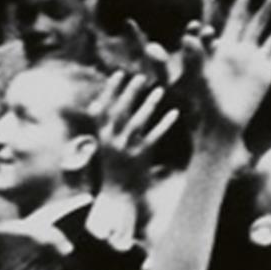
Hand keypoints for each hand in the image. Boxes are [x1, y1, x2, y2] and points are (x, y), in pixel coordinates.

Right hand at [91, 61, 182, 188]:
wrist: (117, 196)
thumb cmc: (112, 165)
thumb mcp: (103, 144)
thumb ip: (102, 124)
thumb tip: (95, 102)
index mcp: (102, 136)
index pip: (102, 109)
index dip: (109, 91)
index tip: (118, 74)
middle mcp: (111, 141)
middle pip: (119, 112)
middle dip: (129, 93)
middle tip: (141, 77)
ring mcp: (126, 149)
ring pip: (137, 123)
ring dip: (149, 105)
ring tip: (159, 89)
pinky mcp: (140, 157)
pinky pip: (154, 137)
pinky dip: (165, 124)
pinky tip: (175, 113)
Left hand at [193, 0, 270, 146]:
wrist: (216, 127)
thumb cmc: (199, 104)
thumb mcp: (194, 78)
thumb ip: (193, 57)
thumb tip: (186, 37)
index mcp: (224, 49)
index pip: (235, 21)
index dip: (241, 7)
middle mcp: (241, 52)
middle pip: (257, 23)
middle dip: (267, 7)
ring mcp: (255, 63)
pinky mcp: (265, 76)